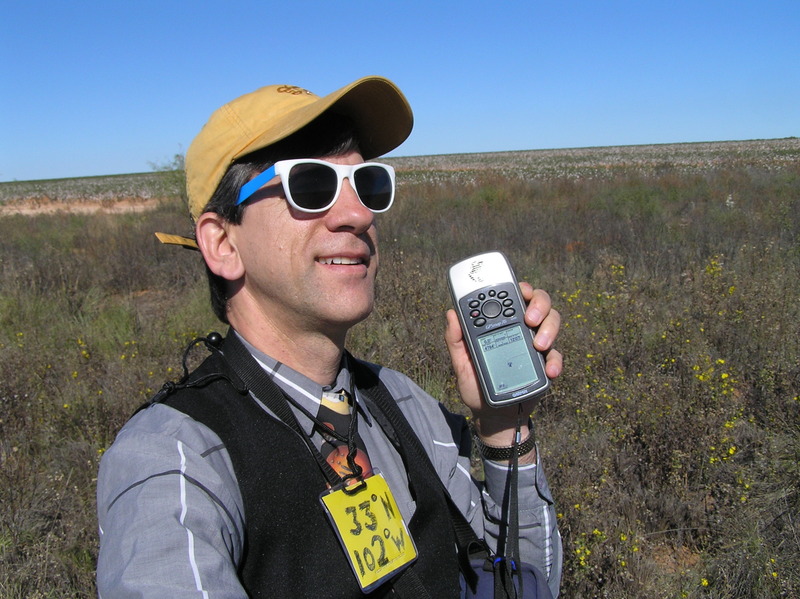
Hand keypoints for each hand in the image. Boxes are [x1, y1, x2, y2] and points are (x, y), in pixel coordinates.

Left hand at [445, 283, 561, 448]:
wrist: (493, 415)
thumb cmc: (476, 385)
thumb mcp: (461, 363)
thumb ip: (455, 340)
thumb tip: (451, 314)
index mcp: (501, 323)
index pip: (512, 296)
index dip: (515, 287)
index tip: (513, 292)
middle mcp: (522, 328)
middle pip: (539, 302)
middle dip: (538, 304)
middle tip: (529, 318)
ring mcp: (537, 344)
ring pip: (553, 322)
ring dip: (549, 329)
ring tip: (538, 345)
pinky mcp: (546, 364)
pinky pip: (557, 356)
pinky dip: (555, 362)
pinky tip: (549, 370)